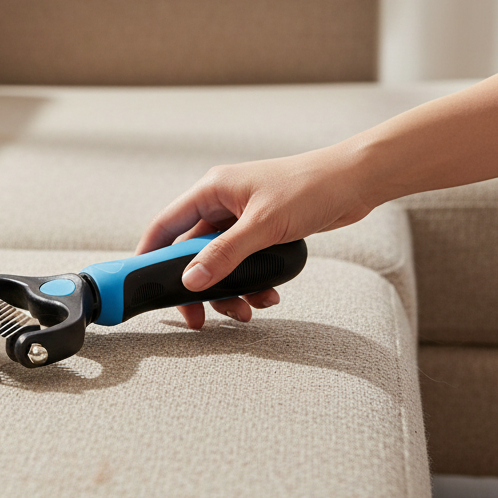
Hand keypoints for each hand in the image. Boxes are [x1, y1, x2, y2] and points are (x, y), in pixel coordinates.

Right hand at [136, 144, 376, 329]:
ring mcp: (243, 218)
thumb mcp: (263, 226)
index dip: (149, 254)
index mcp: (212, 190)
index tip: (141, 283)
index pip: (165, 225)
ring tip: (246, 311)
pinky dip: (251, 283)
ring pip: (221, 262)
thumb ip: (224, 254)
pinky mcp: (263, 231)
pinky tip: (269, 296)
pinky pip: (245, 264)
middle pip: (193, 252)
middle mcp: (222, 204)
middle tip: (199, 316)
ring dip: (229, 290)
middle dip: (198, 285)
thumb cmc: (309, 188)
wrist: (356, 182)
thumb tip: (190, 281)